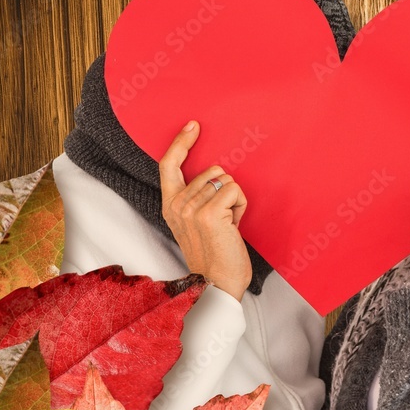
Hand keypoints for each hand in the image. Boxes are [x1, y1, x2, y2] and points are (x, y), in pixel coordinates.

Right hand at [160, 121, 251, 300]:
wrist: (217, 284)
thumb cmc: (214, 255)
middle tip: (223, 220)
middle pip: (211, 171)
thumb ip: (195, 200)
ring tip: (228, 225)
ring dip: (234, 200)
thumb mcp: (195, 224)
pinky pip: (235, 190)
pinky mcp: (210, 213)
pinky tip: (235, 226)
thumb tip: (213, 176)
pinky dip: (242, 206)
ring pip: (225, 180)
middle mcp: (177, 205)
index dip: (180, 142)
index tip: (193, 126)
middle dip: (225, 192)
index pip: (168, 165)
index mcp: (170, 206)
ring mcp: (191, 209)